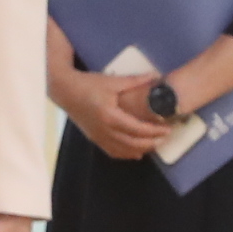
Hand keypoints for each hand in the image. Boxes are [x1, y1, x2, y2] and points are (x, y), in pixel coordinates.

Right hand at [52, 65, 169, 161]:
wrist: (64, 91)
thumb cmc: (88, 84)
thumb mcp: (113, 81)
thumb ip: (135, 81)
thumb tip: (157, 77)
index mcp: (110, 116)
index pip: (137, 129)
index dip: (154, 131)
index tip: (168, 129)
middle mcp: (105, 130)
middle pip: (133, 143)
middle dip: (151, 142)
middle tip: (165, 137)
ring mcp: (98, 137)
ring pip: (123, 151)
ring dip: (141, 149)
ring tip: (155, 144)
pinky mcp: (94, 138)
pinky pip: (113, 151)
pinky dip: (126, 154)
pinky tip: (136, 152)